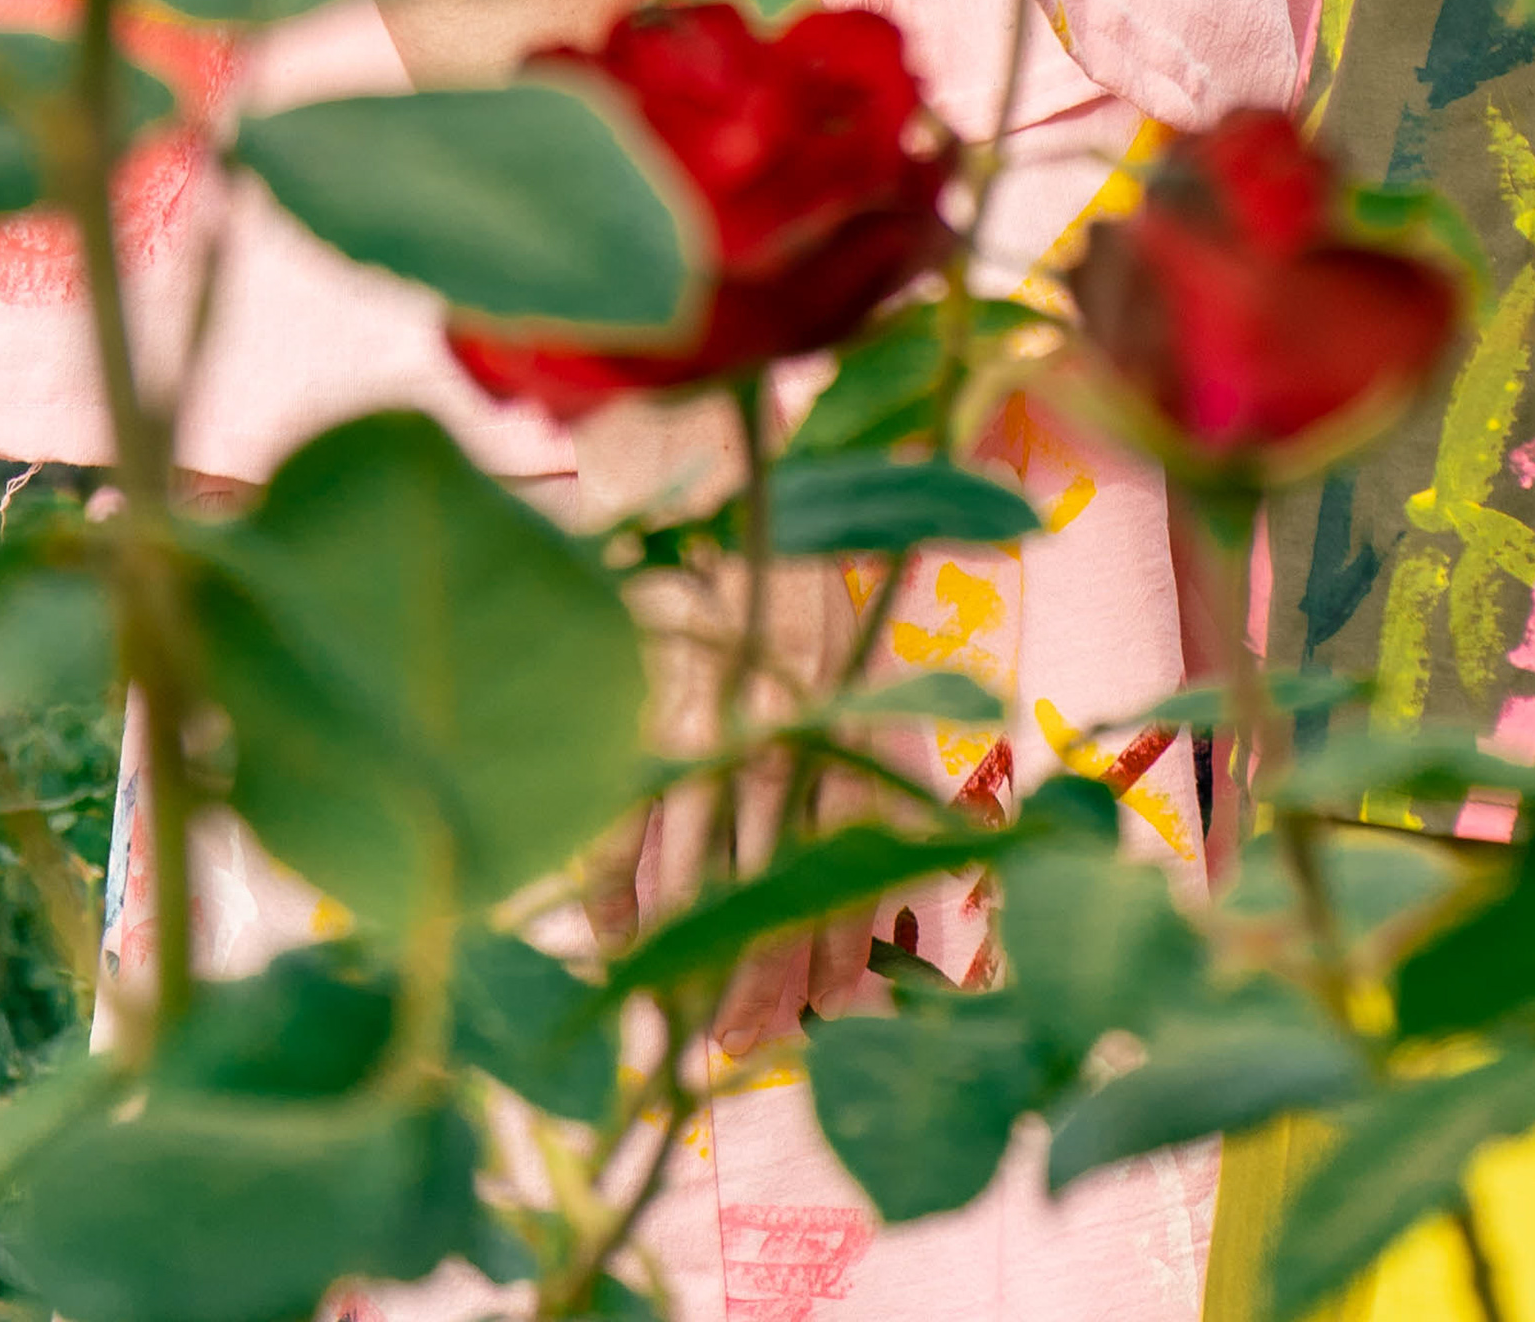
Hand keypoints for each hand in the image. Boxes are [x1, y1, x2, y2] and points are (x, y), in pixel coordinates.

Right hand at [580, 542, 888, 1059]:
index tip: (831, 1005)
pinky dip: (612, 888)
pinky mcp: (638, 705)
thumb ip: (873, 757)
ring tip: (678, 1022)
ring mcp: (703, 716)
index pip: (852, 853)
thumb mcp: (859, 661)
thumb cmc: (801, 595)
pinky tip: (616, 945)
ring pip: (697, 854)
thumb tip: (922, 869)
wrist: (725, 492)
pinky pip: (620, 817)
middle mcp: (781, 721)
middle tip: (741, 1042)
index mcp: (845, 713)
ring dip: (686, 947)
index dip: (841, 935)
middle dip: (759, 966)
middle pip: (773, 869)